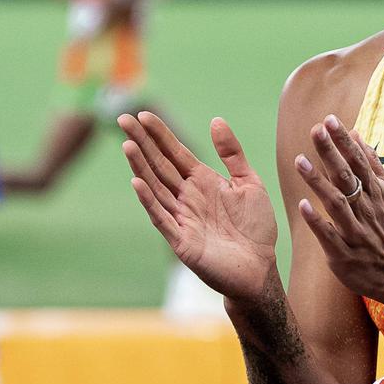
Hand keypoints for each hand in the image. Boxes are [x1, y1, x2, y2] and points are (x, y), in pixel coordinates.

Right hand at [122, 112, 278, 300]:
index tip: (143, 114)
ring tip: (127, 145)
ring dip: (141, 167)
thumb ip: (232, 154)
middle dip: (142, 143)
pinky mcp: (181, 240)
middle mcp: (187, 197)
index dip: (160, 134)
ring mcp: (181, 218)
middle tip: (123, 119)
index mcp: (202, 181)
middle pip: (160, 165)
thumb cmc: (256, 228)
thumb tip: (216, 120)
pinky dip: (149, 201)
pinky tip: (136, 183)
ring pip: (156, 188)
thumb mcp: (249, 183)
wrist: (261, 268)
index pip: (175, 153)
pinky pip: (162, 218)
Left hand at [293, 115, 383, 302]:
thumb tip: (357, 135)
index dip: (344, 141)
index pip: (359, 162)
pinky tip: (303, 207)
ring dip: (318, 183)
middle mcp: (366, 209)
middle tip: (315, 130)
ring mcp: (355, 232)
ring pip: (336, 204)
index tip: (330, 120)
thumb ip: (372, 165)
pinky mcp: (344, 254)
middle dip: (331, 153)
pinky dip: (318, 222)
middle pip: (347, 177)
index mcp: (375, 193)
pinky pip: (330, 236)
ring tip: (299, 161)